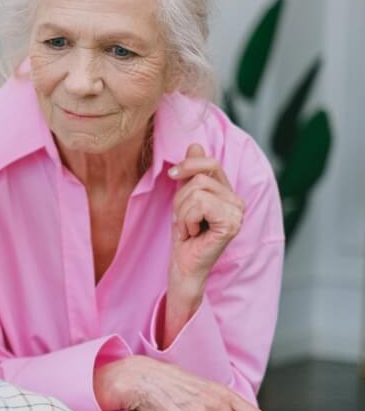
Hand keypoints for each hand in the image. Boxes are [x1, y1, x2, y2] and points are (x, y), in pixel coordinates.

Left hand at [168, 143, 244, 289]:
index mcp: (228, 193)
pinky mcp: (231, 223)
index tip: (172, 175)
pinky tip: (193, 233)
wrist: (184, 264)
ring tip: (189, 227)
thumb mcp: (184, 198)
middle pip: (200, 178)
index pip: (211, 163)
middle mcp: (237, 200)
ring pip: (198, 191)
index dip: (189, 165)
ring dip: (183, 212)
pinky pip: (200, 204)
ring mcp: (237, 212)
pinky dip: (188, 219)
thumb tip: (195, 145)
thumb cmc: (185, 235)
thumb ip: (191, 173)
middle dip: (181, 199)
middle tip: (184, 219)